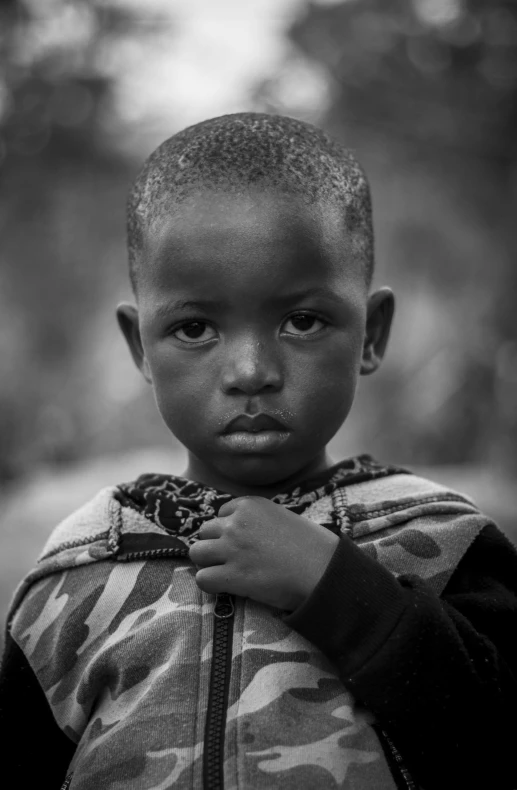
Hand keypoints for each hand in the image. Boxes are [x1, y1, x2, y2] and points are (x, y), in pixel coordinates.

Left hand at [188, 496, 338, 610]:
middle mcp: (236, 523)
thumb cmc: (313, 545)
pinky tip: (225, 587)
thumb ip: (259, 520)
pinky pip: (203, 579)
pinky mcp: (232, 576)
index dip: (229, 529)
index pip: (221, 514)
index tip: (242, 542)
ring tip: (224, 572)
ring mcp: (232, 549)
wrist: (323, 570)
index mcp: (250, 505)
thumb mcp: (283, 517)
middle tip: (230, 559)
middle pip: (205, 532)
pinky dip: (210, 584)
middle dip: (214, 544)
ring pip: (197, 552)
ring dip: (208, 563)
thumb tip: (247, 532)